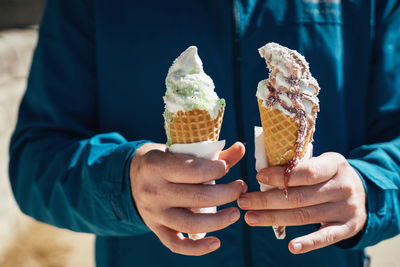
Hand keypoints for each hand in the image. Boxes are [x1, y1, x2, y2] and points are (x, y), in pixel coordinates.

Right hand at [130, 142, 246, 255]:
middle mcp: (153, 191)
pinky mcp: (155, 228)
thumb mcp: (178, 151)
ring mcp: (153, 213)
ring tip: (235, 213)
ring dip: (219, 221)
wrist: (129, 177)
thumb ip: (210, 153)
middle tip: (240, 188)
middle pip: (197, 197)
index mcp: (157, 166)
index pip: (194, 171)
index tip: (227, 168)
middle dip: (226, 194)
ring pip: (190, 223)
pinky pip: (176, 245)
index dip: (217, 170)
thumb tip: (240, 148)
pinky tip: (216, 243)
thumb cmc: (162, 160)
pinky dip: (197, 249)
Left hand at [238, 152, 366, 253]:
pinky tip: (292, 247)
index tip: (258, 176)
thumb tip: (263, 174)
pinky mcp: (347, 227)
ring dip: (274, 218)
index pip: (306, 172)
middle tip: (243, 201)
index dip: (280, 175)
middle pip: (299, 197)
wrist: (365, 193)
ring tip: (250, 217)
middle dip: (266, 200)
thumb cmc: (330, 175)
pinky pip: (326, 237)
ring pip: (304, 216)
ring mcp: (345, 208)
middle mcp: (342, 187)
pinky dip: (309, 243)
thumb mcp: (322, 162)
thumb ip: (299, 166)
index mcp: (335, 164)